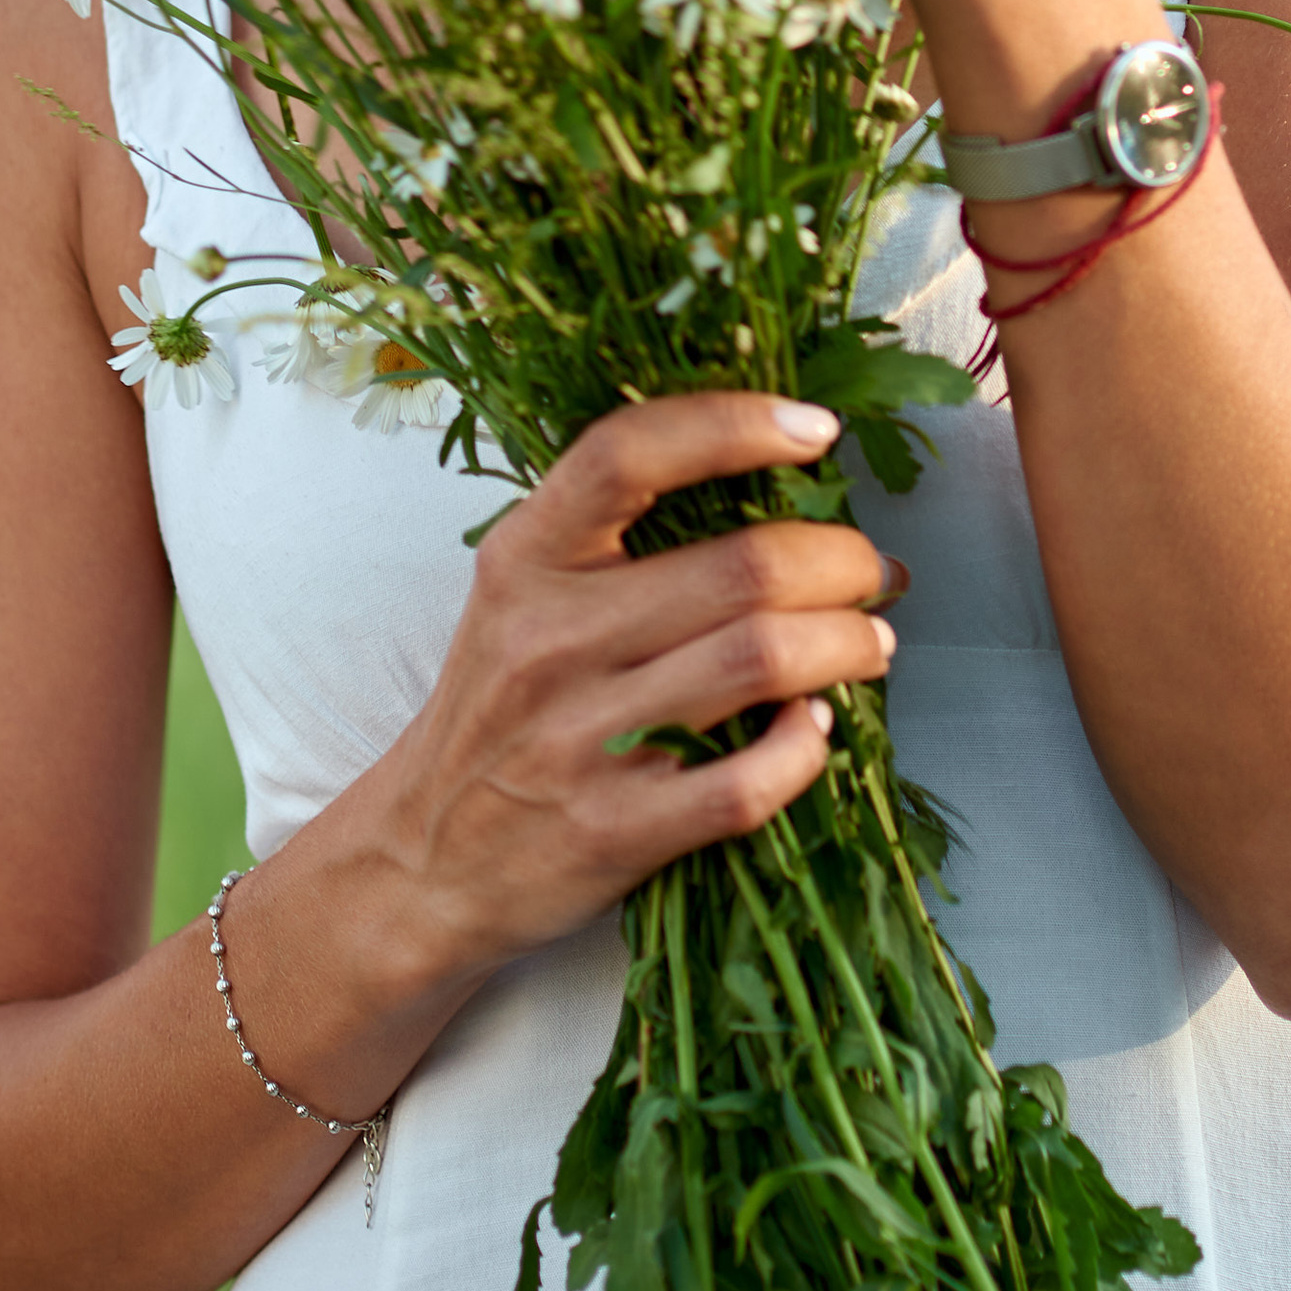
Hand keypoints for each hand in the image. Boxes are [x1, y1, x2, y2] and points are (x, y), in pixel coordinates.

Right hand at [364, 392, 897, 992]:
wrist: (417, 866)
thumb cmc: (497, 714)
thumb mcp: (520, 600)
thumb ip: (616, 540)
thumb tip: (786, 489)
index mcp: (524, 560)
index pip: (627, 453)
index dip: (736, 423)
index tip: (816, 428)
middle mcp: (547, 639)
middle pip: (743, 567)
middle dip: (843, 561)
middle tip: (873, 572)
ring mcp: (580, 738)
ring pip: (765, 660)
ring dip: (849, 643)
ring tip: (870, 641)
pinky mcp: (614, 831)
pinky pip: (751, 779)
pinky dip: (809, 746)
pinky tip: (817, 727)